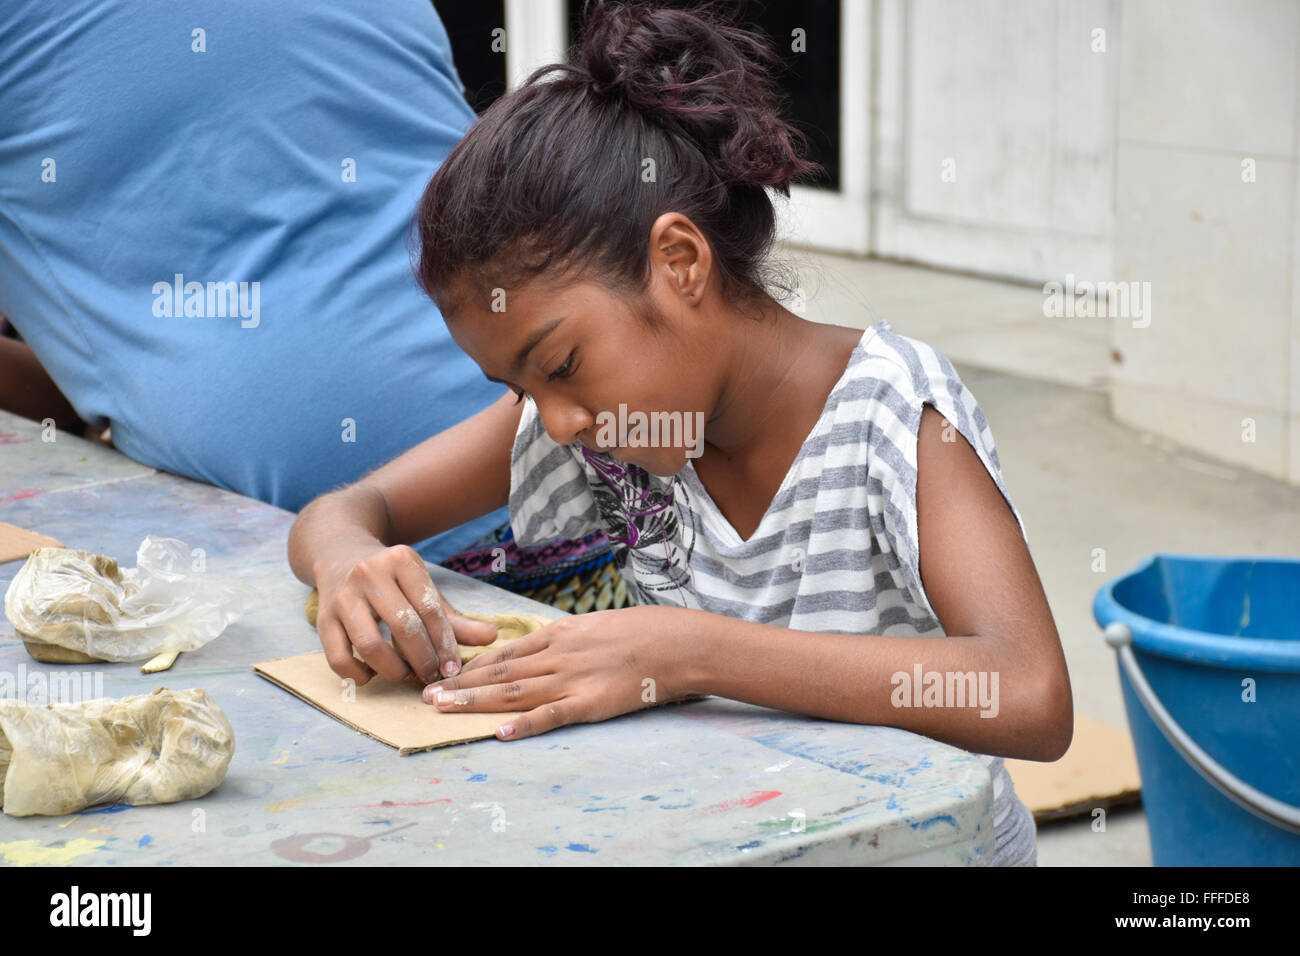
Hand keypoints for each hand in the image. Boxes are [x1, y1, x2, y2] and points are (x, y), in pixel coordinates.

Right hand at [314, 545, 497, 684]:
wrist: (339, 553)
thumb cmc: (392, 580)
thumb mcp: (423, 588)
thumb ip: (455, 618)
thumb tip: (492, 638)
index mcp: (402, 560)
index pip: (430, 609)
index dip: (445, 644)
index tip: (454, 668)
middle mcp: (370, 574)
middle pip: (404, 627)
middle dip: (423, 660)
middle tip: (432, 675)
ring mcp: (343, 595)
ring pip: (370, 645)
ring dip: (393, 670)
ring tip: (405, 676)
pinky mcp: (322, 617)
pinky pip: (338, 656)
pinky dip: (357, 674)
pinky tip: (371, 675)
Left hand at [421, 605, 693, 739]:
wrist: (675, 642)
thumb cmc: (640, 633)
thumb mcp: (594, 626)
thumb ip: (565, 639)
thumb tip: (540, 649)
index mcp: (558, 635)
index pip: (505, 652)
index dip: (471, 665)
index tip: (443, 673)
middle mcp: (557, 655)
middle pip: (499, 671)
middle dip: (459, 683)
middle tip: (425, 694)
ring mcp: (572, 679)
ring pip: (514, 691)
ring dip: (475, 700)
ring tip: (444, 708)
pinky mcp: (590, 702)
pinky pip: (552, 714)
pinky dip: (525, 724)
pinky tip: (501, 732)